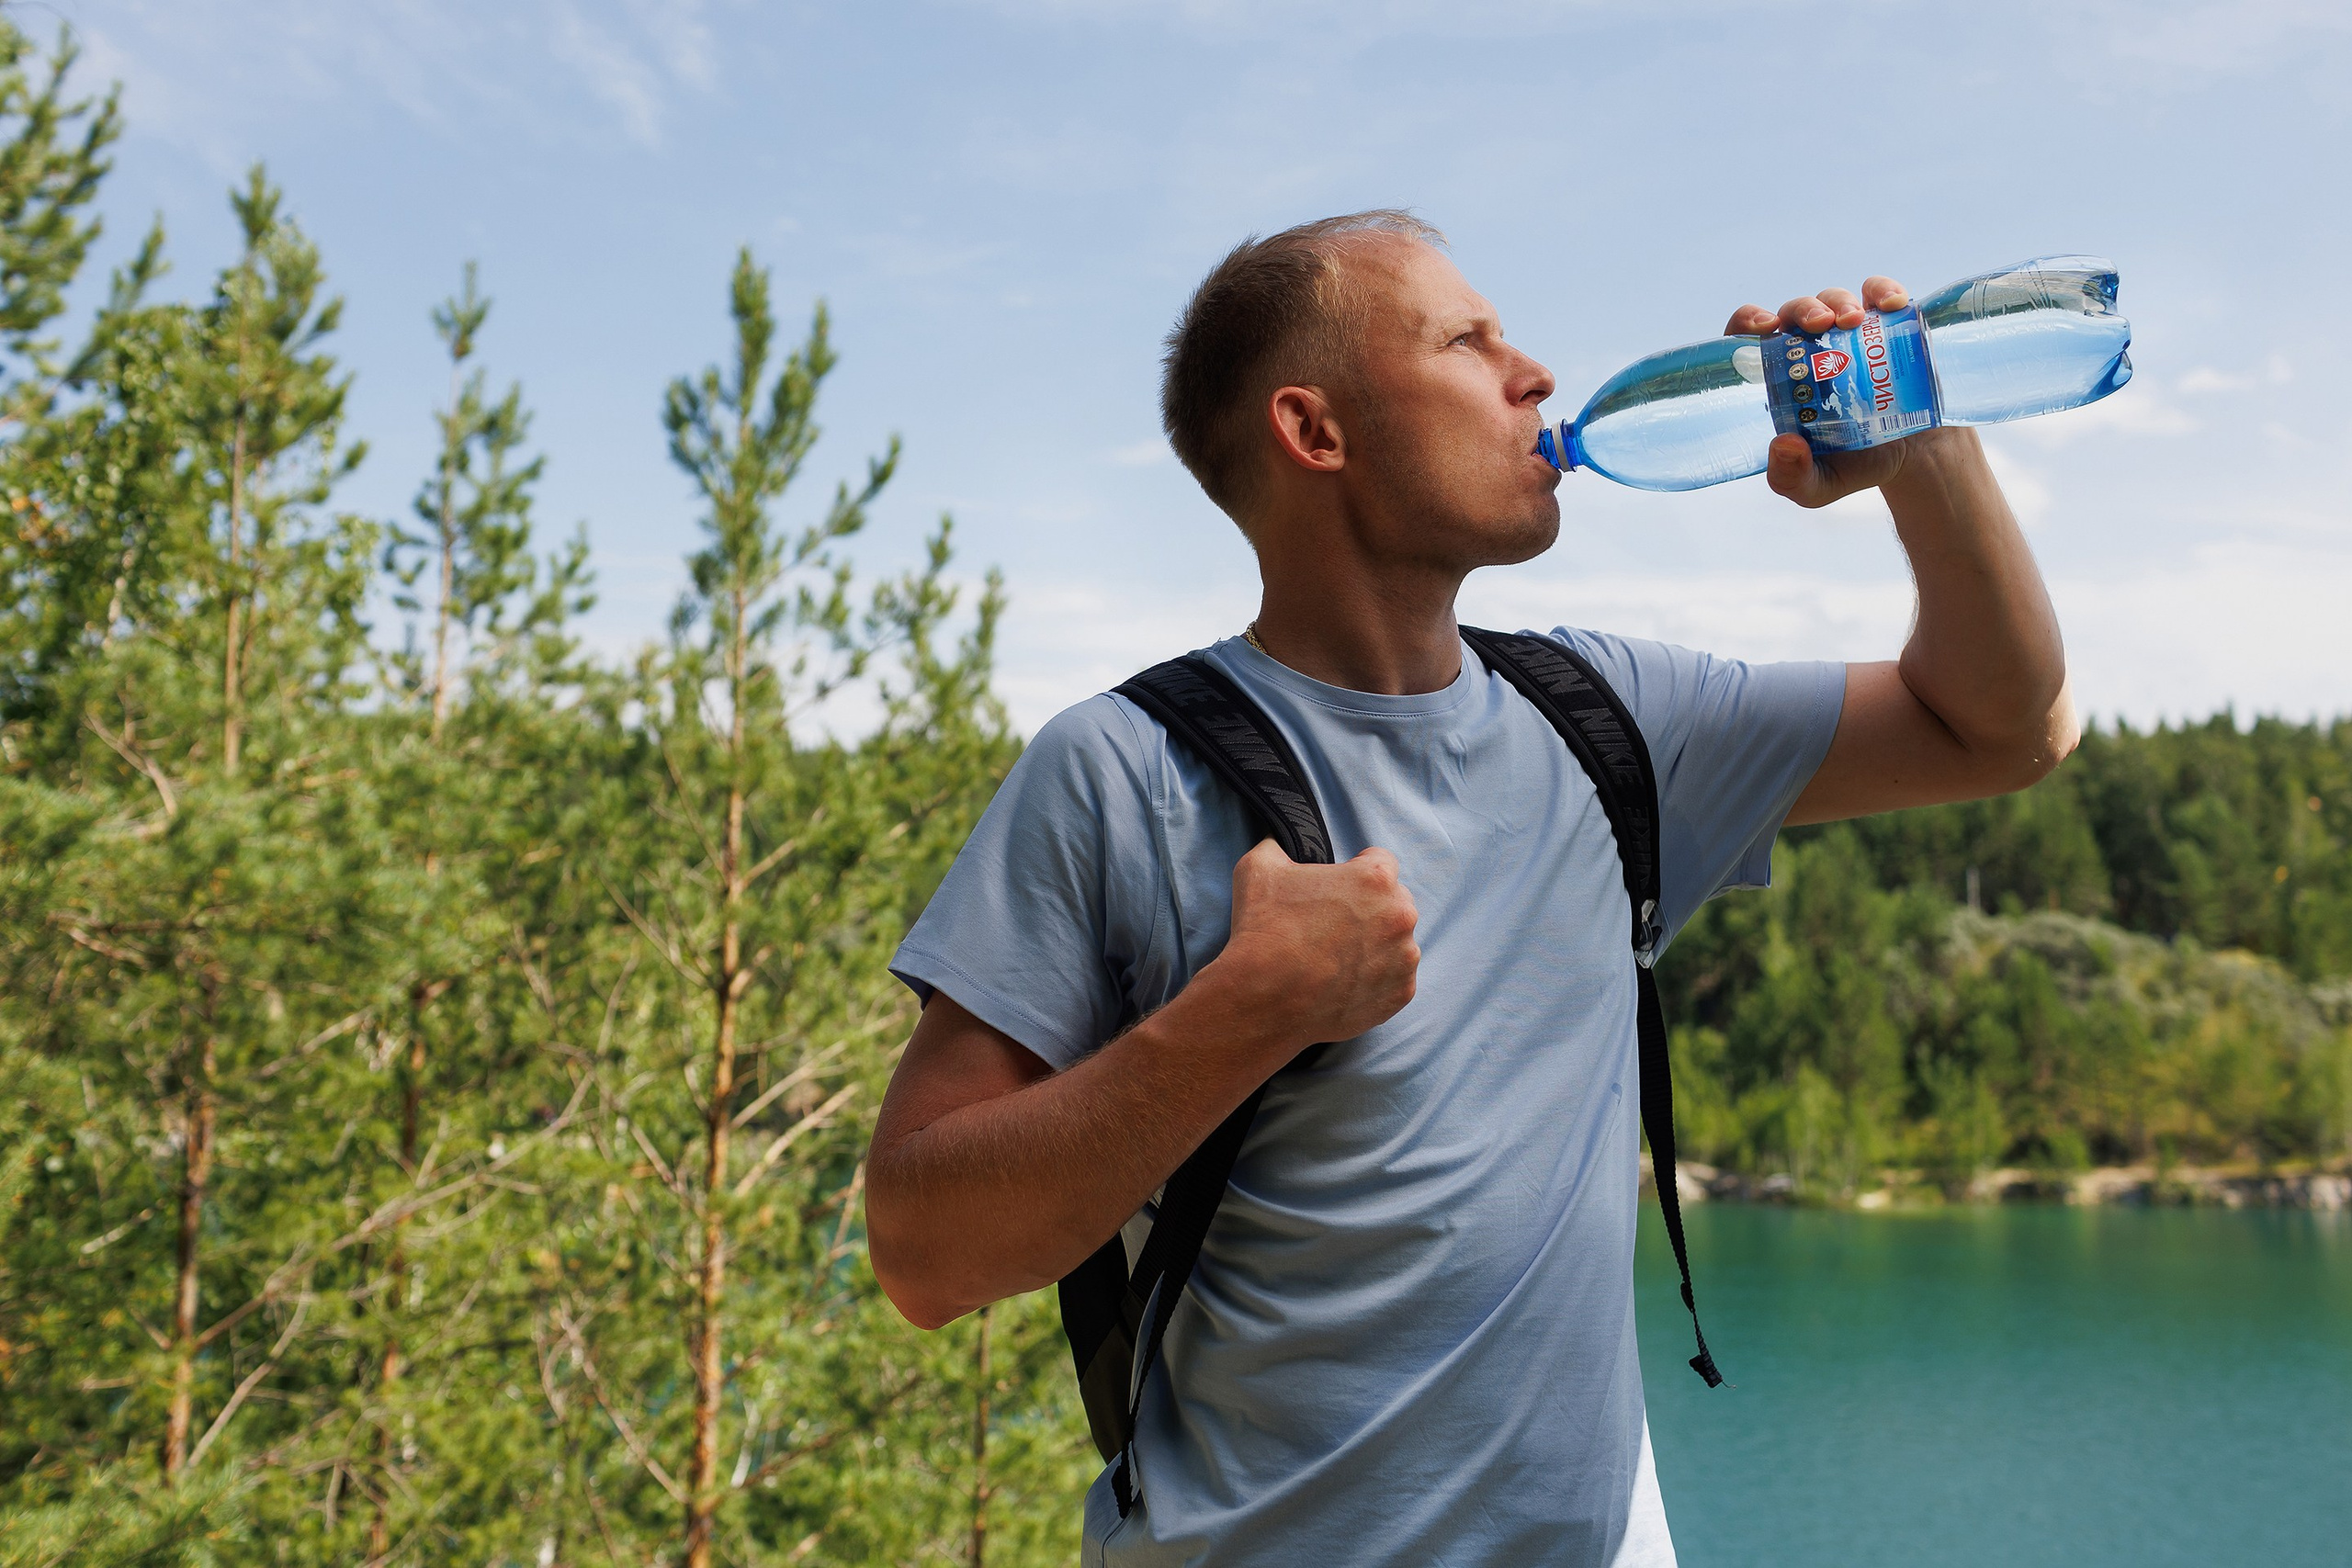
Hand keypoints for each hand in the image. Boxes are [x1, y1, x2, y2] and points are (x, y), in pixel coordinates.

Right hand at [1217, 840, 1419, 1047]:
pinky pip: (1395, 978)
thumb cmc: (1263, 931)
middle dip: (1371, 908)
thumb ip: (1277, 845)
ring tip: (1337, 956)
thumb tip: (1278, 841)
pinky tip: (1344, 980)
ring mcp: (1405, 959)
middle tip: (1334, 924)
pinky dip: (1376, 978)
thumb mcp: (1258, 867)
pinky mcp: (1401, 994)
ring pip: (1397, 941)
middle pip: (1395, 901)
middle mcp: (1401, 916)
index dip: (1357, 869)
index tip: (1339, 887)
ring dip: (1376, 944)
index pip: (1380, 861)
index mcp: (1376, 879)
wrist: (1262, 1001)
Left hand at [1723, 275, 1925, 509]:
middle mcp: (1811, 348)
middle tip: (1820, 325)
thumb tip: (1784, 444)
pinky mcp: (1889, 324)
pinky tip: (1891, 304)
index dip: (1747, 323)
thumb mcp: (1818, 486)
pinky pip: (1880, 294)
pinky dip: (1884, 291)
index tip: (1763, 326)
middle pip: (1794, 313)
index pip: (1750, 338)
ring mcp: (1850, 332)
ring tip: (1853, 320)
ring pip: (1834, 299)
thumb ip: (1792, 478)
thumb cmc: (1855, 464)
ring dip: (1840, 301)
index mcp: (1781, 378)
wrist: (1917, 456)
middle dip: (1803, 310)